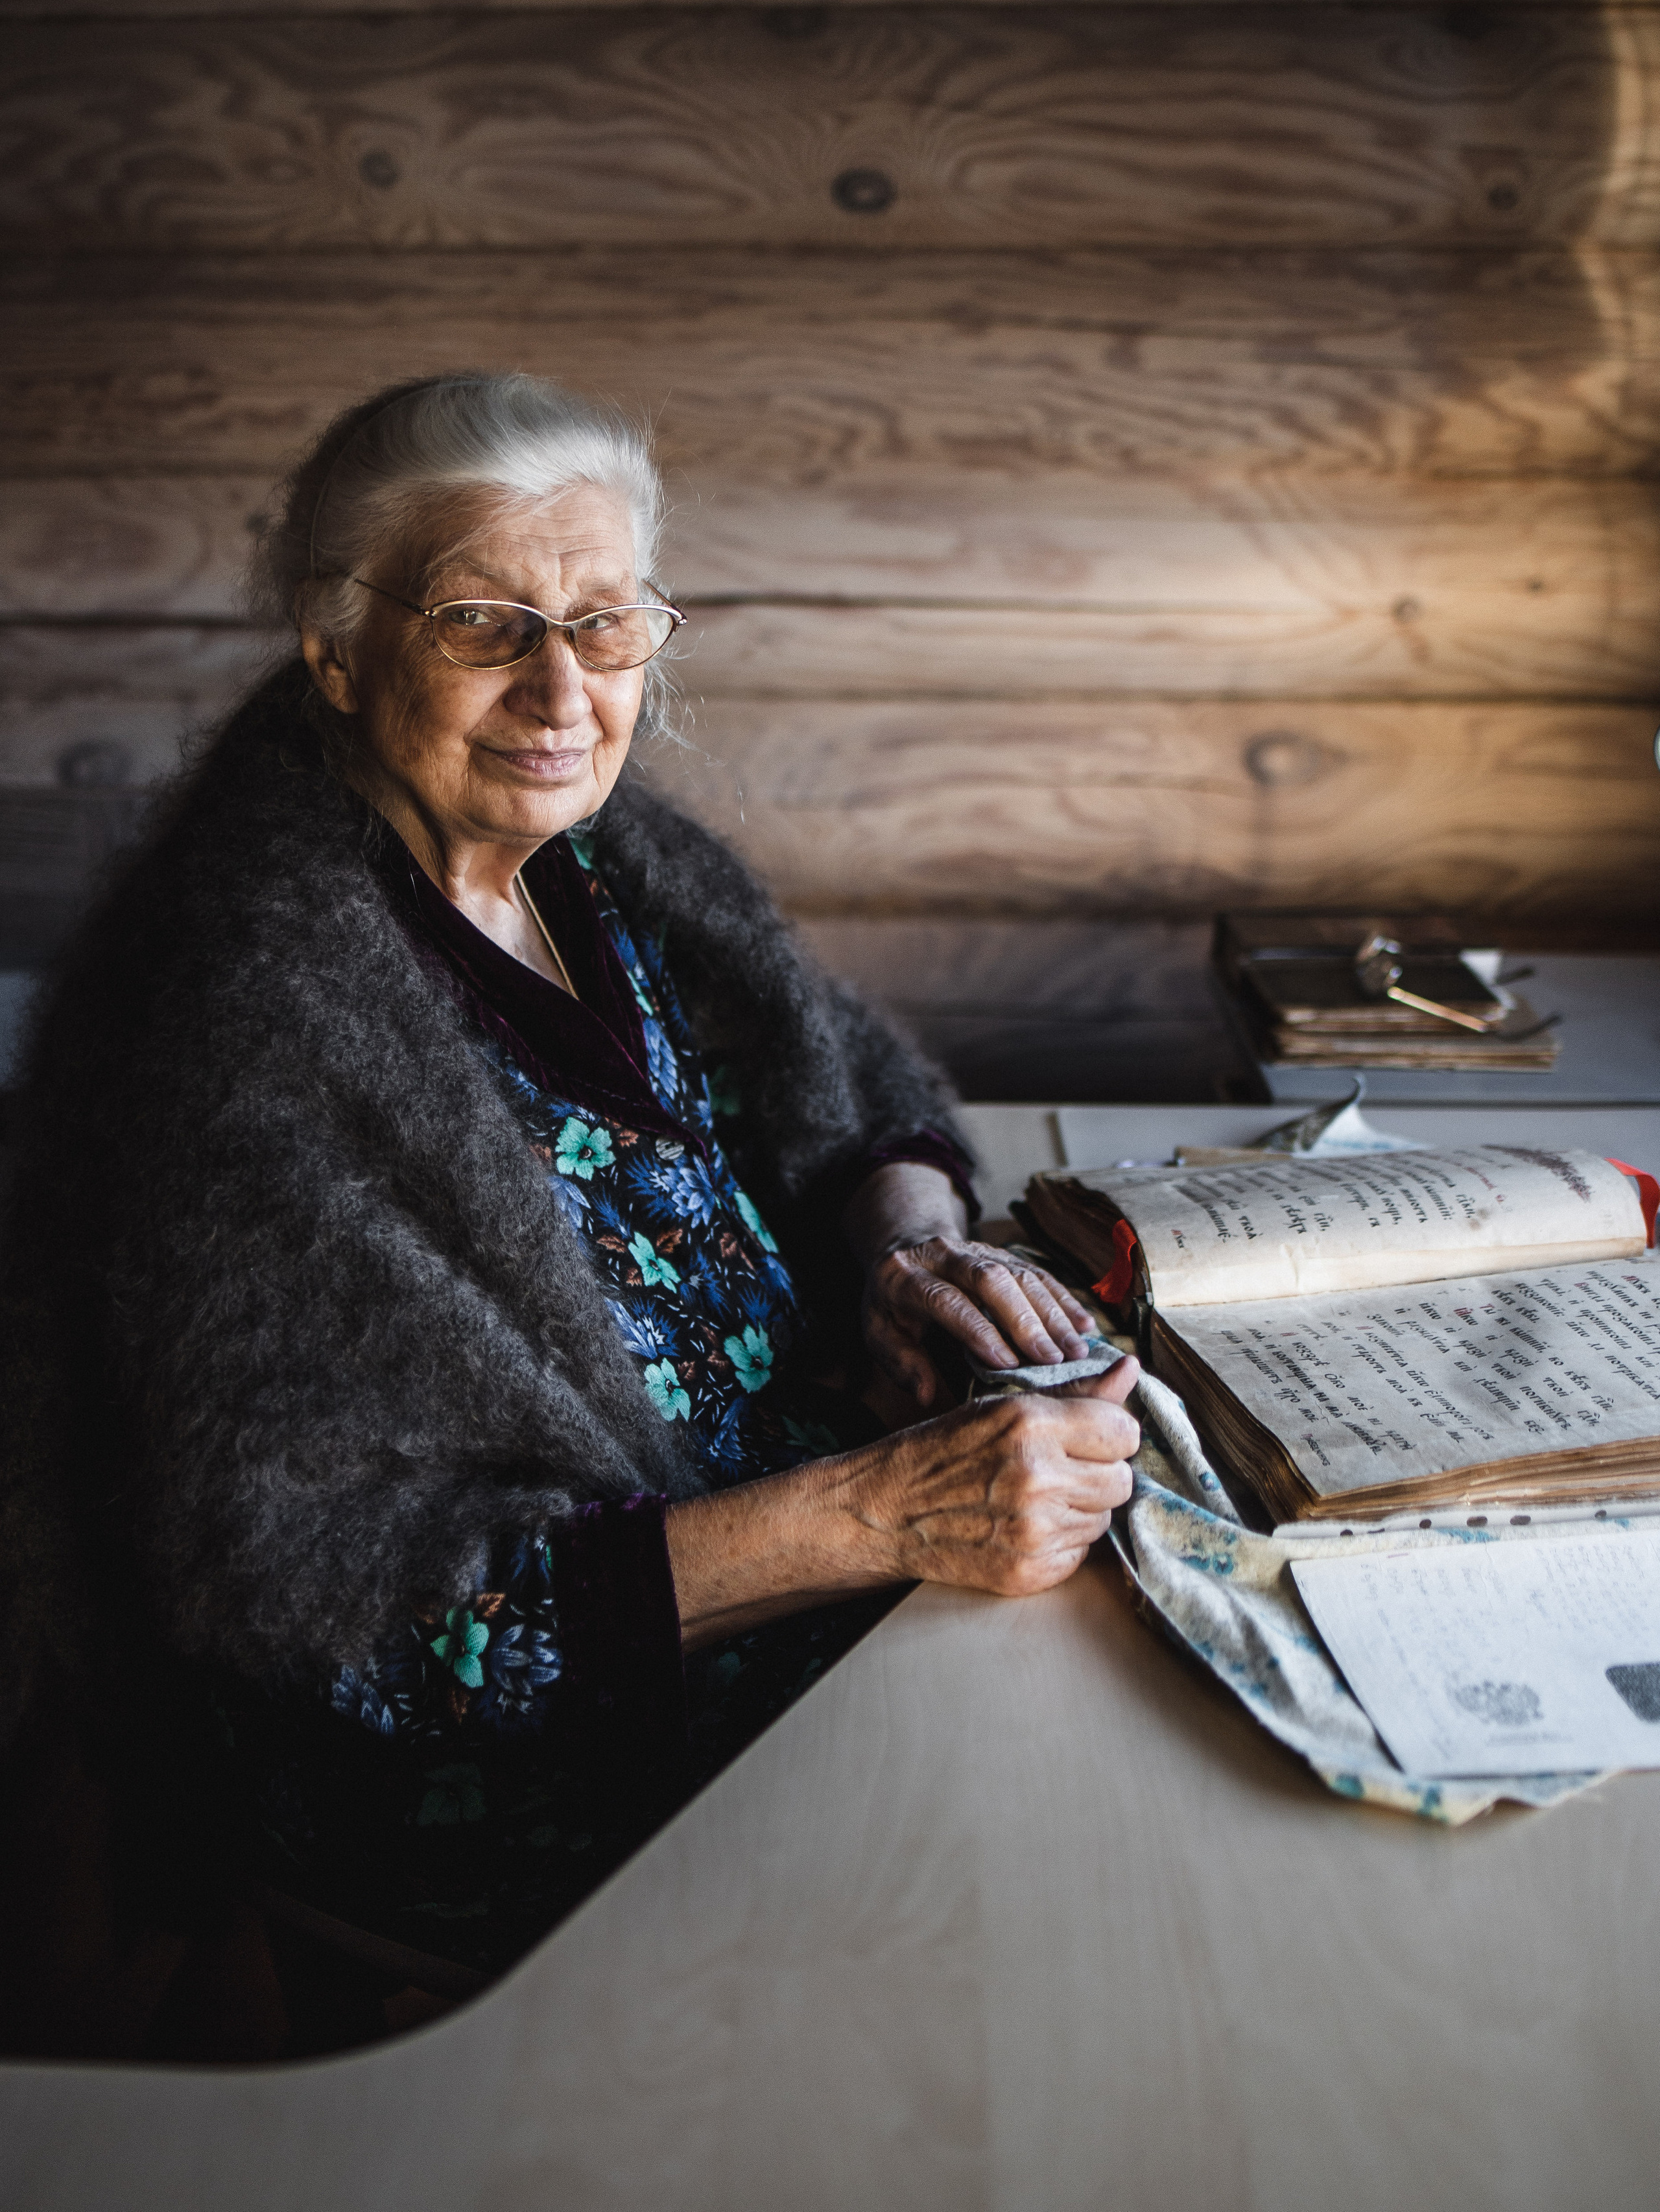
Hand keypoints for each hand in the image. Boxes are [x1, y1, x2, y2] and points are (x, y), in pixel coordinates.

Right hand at [666, 1360, 1140, 1642]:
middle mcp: (1036, 1476)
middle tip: (1060, 1469)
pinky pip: (1082, 1553)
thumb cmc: (940, 1451)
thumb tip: (1130, 1369)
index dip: (1110, 1433)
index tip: (1088, 1437)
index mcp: (1030, 1424)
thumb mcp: (1000, 1406)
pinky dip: (1063, 1541)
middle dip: (1098, 1473)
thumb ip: (1073, 1392)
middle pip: (1122, 1479)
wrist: (884, 1511)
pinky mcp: (1029, 1571)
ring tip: (1035, 1496)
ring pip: (1104, 1517)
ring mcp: (1034, 1530)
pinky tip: (1026, 1525)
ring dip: (1082, 1507)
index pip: (1124, 1431)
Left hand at [863, 1236, 1097, 1410]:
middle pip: (990, 1279)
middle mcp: (944, 1255)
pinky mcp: (1002, 1251)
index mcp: (906, 1277)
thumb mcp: (878, 1331)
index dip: (978, 1329)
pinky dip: (1063, 1298)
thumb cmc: (892, 1303)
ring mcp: (977, 1249)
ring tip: (1077, 1350)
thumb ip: (900, 1361)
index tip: (1008, 1363)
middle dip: (1025, 1320)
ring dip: (1052, 1312)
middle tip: (1054, 1359)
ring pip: (1019, 1273)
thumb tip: (926, 1396)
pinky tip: (1084, 1325)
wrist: (902, 1245)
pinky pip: (1037, 1271)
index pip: (946, 1300)